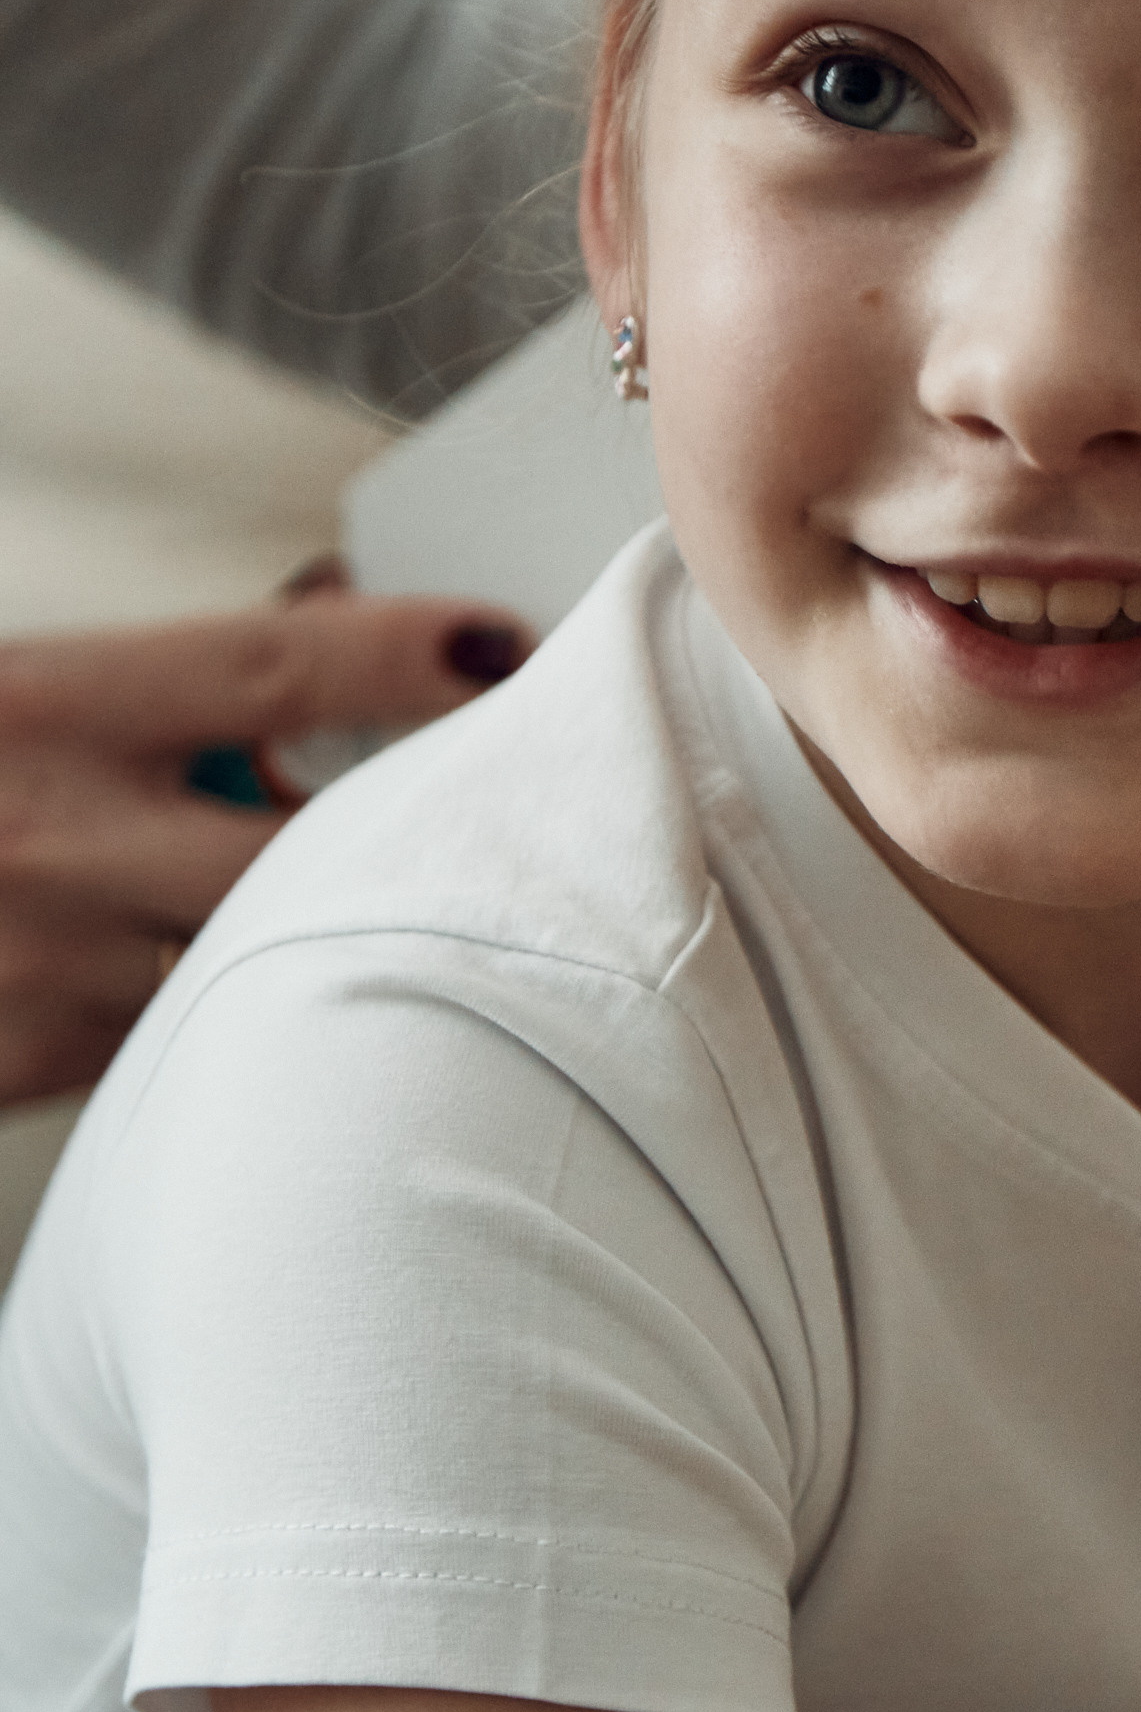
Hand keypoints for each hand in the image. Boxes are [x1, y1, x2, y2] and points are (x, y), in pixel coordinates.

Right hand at [0, 590, 529, 1105]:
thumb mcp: (16, 702)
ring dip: (349, 938)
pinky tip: (270, 1000)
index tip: (508, 649)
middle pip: (317, 841)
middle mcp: (53, 834)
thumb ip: (143, 691)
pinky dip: (249, 1012)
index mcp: (41, 706)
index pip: (275, 670)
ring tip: (413, 927)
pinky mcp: (37, 1062)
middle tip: (520, 811)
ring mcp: (53, 963)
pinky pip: (201, 1036)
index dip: (411, 660)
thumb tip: (315, 652)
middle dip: (425, 831)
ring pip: (277, 957)